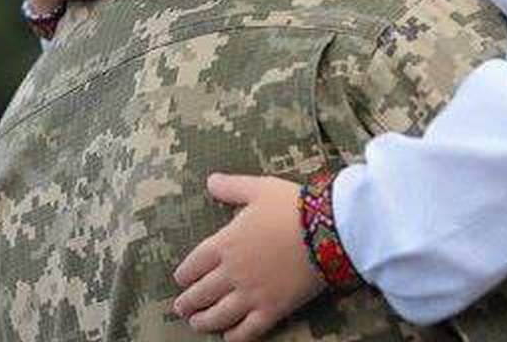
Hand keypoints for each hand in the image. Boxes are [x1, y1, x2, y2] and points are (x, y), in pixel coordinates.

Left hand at [173, 174, 325, 340]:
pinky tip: (228, 337)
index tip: (180, 280)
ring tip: (196, 324)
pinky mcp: (273, 309)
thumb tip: (210, 181)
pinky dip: (234, 336)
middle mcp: (232, 272)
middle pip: (201, 293)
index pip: (194, 264)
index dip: (184, 274)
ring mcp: (251, 294)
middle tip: (181, 307)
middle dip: (188, 302)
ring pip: (218, 315)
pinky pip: (248, 330)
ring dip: (204, 321)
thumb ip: (232, 187)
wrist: (326, 229)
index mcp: (225, 243)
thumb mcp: (258, 188)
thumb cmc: (292, 206)